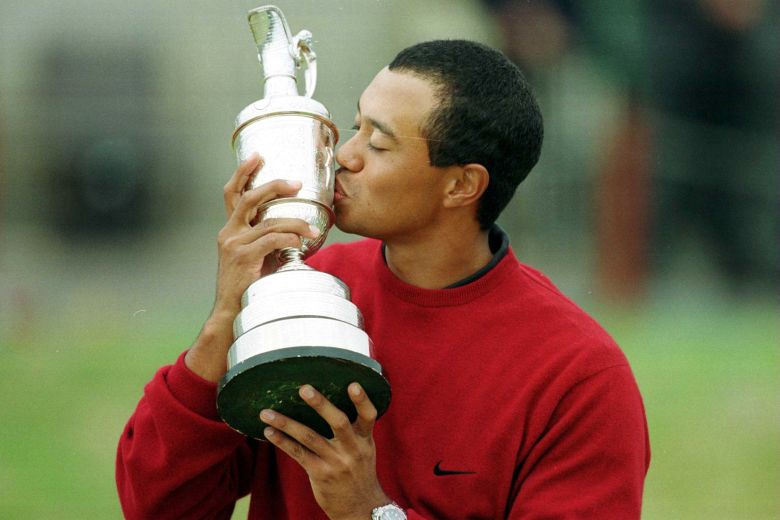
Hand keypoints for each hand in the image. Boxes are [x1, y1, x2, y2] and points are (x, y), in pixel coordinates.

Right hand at [185, 153, 319, 381]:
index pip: (232, 193)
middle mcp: (229, 233)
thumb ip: (271, 241)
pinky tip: (302, 244)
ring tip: (313, 229)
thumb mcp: (260, 258)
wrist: (233, 313)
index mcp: (231, 230)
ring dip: (294, 222)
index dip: (243, 172)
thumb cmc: (251, 287)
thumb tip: (299, 230)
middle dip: (273, 185)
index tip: (258, 155)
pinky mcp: (243, 258)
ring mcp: (234, 245)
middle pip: (248, 198)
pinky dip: (289, 239)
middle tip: (297, 183)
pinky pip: (271, 240)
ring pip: (268, 222)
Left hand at [261, 383, 390, 519]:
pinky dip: (282, 441)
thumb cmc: (359, 470)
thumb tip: (329, 401)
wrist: (360, 507)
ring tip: (266, 412)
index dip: (362, 400)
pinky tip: (269, 432)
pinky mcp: (319, 473)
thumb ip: (353, 428)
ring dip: (286, 423)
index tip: (353, 384)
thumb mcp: (364, 448)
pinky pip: (298, 454)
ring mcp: (335, 462)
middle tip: (304, 388)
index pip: (369, 416)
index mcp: (365, 439)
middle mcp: (352, 449)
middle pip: (338, 422)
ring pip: (309, 437)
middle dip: (321, 404)